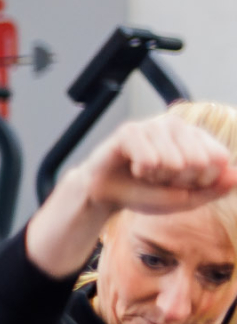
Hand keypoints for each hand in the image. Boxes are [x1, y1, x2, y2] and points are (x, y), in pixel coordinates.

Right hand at [80, 113, 236, 216]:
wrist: (105, 195)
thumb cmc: (145, 193)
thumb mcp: (185, 199)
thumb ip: (214, 189)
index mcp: (196, 138)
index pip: (218, 159)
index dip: (201, 181)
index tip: (182, 183)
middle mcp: (178, 126)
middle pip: (197, 162)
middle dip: (177, 181)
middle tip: (160, 179)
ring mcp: (154, 125)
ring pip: (173, 162)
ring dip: (156, 178)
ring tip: (145, 174)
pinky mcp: (130, 131)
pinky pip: (150, 159)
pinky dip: (142, 172)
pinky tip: (134, 168)